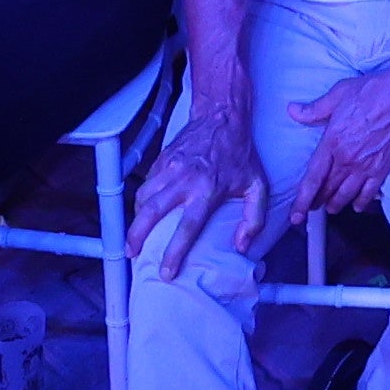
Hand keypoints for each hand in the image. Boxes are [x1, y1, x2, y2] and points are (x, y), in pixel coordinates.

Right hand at [133, 101, 271, 280]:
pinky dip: (141, 200)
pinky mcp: (161, 159)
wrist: (222, 117)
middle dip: (137, 235)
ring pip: (143, 197)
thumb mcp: (258, 185)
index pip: (187, 227)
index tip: (166, 271)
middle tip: (131, 253)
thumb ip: (254, 218)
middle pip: (152, 212)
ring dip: (136, 219)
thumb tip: (241, 245)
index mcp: (208, 190)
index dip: (174, 252)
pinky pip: (145, 184)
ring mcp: (170, 168)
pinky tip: (143, 212)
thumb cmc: (240, 154)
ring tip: (134, 236)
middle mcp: (184, 179)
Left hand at [285, 61, 389, 217]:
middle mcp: (347, 159)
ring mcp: (366, 166)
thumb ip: (314, 109)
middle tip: (310, 209)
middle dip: (316, 203)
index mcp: (333, 142)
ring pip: (346, 195)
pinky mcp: (382, 168)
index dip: (302, 200)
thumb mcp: (337, 95)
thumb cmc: (371, 92)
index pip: (312, 178)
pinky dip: (361, 202)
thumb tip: (293, 111)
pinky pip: (369, 193)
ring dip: (335, 204)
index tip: (295, 215)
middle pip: (327, 190)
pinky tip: (356, 205)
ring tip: (330, 208)